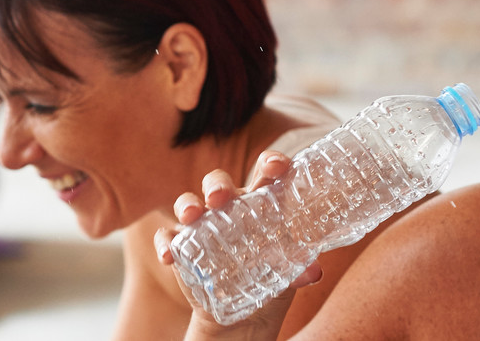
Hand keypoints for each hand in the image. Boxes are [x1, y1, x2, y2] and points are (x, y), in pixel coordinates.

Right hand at [153, 152, 322, 339]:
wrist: (247, 316)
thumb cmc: (272, 281)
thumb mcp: (288, 275)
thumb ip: (299, 268)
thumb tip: (313, 272)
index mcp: (261, 204)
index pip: (265, 174)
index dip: (271, 163)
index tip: (276, 166)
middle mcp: (229, 208)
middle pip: (219, 183)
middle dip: (218, 185)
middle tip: (220, 197)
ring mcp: (202, 227)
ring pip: (189, 203)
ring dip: (188, 206)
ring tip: (191, 217)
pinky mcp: (183, 248)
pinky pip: (168, 238)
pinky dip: (165, 244)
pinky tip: (168, 256)